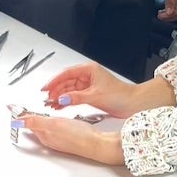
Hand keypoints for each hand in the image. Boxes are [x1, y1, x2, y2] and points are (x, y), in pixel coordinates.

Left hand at [15, 115, 123, 165]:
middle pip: (32, 124)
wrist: (96, 144)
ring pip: (42, 127)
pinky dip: (47, 122)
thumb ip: (35, 122)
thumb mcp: (54, 125)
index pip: (27, 121)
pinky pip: (52, 128)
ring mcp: (58, 138)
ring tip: (29, 113)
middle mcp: (49, 137)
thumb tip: (16, 122)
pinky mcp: (67, 137)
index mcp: (44, 133)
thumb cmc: (78, 136)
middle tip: (16, 109)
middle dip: (24, 116)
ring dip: (35, 119)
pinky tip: (51, 120)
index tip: (10, 107)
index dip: (19, 112)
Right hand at [41, 62, 175, 117]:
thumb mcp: (94, 96)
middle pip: (66, 81)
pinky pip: (74, 96)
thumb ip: (75, 97)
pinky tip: (59, 107)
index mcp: (89, 69)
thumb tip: (60, 99)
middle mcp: (88, 75)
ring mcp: (89, 84)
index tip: (45, 88)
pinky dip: (67, 101)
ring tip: (51, 104)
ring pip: (69, 89)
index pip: (66, 73)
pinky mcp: (90, 93)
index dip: (54, 81)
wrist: (132, 103)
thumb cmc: (119, 95)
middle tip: (46, 99)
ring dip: (60, 97)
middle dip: (56, 90)